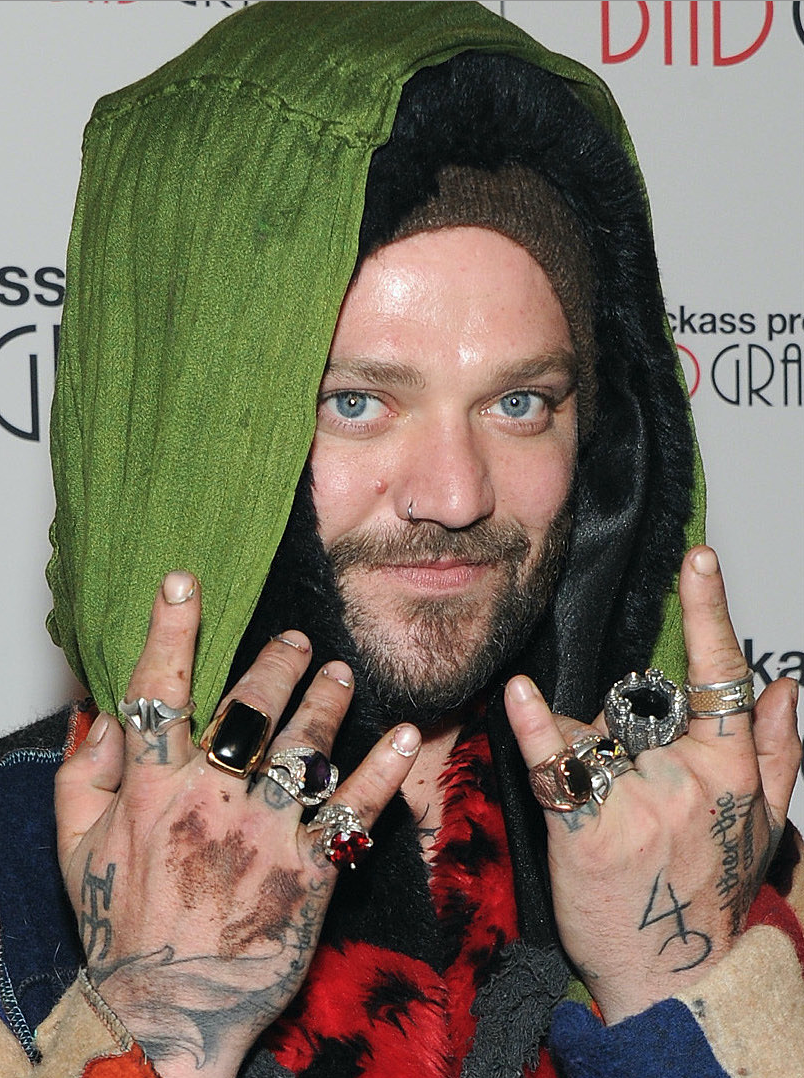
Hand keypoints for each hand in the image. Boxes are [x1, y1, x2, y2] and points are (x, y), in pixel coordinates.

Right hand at [55, 572, 420, 1077]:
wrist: (166, 1014)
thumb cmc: (119, 927)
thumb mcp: (75, 847)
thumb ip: (82, 774)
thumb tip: (102, 714)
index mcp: (150, 791)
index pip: (160, 693)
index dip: (170, 631)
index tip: (184, 582)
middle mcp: (210, 802)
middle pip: (250, 709)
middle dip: (276, 663)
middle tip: (296, 639)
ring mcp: (265, 835)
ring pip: (305, 746)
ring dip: (328, 701)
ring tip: (341, 673)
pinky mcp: (308, 872)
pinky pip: (353, 810)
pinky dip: (384, 770)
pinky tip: (407, 735)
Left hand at [505, 546, 799, 1022]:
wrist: (672, 977)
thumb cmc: (712, 894)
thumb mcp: (764, 824)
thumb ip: (779, 749)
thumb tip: (788, 684)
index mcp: (731, 770)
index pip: (722, 679)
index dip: (710, 613)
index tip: (699, 561)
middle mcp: (689, 780)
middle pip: (635, 706)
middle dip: (621, 729)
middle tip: (629, 788)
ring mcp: (639, 805)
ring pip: (593, 733)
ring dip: (585, 754)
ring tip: (604, 813)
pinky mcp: (587, 833)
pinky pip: (556, 767)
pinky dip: (534, 730)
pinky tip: (518, 693)